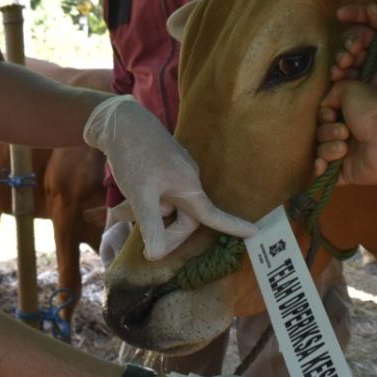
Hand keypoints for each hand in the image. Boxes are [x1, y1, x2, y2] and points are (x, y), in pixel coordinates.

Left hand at [83, 96, 255, 259]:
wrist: (120, 121)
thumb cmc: (134, 156)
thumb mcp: (141, 195)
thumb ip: (151, 226)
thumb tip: (157, 255)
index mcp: (189, 187)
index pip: (213, 215)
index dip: (234, 226)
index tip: (256, 233)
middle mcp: (187, 180)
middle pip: (185, 218)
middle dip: (165, 232)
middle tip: (146, 252)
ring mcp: (175, 172)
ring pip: (166, 205)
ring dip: (146, 216)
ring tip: (120, 215)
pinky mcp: (162, 167)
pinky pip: (158, 193)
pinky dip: (142, 202)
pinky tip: (122, 206)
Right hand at [314, 80, 376, 185]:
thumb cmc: (372, 110)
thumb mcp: (350, 89)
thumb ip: (333, 92)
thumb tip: (324, 106)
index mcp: (351, 115)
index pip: (325, 117)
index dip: (324, 115)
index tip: (332, 114)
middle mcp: (350, 134)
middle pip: (321, 134)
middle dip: (328, 132)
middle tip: (345, 132)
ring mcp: (349, 155)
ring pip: (322, 152)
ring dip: (328, 148)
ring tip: (344, 148)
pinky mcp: (348, 172)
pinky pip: (326, 174)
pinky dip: (320, 169)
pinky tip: (322, 165)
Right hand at [330, 4, 376, 100]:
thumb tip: (370, 9)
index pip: (370, 20)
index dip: (355, 15)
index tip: (341, 14)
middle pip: (355, 39)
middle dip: (349, 42)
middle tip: (352, 51)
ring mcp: (374, 69)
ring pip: (349, 58)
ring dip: (342, 58)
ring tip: (344, 64)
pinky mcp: (369, 87)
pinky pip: (349, 78)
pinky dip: (340, 75)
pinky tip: (338, 76)